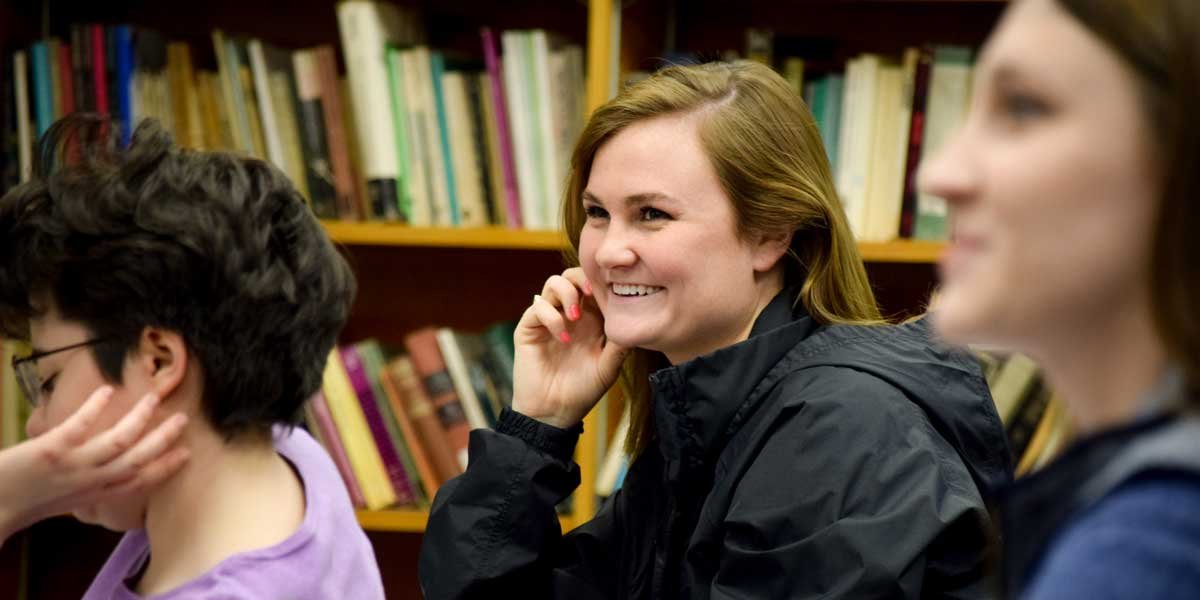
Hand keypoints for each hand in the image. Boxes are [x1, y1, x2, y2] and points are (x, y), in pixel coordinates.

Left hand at [0, 386, 188, 543]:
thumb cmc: (21, 502)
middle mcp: (90, 483)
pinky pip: (80, 427)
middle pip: (137, 461)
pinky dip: (95, 408)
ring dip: (138, 420)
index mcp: (95, 495)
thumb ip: (86, 484)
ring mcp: (72, 467)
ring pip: (118, 443)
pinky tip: (106, 391)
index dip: (165, 468)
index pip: (139, 483)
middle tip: (182, 418)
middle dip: (163, 440)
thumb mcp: (63, 499)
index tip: (187, 453)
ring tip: (152, 399)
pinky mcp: (51, 451)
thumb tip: (105, 463)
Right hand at [512, 268, 628, 428]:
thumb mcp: (609, 367)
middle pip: (572, 276)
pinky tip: (563, 338)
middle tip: (592, 292)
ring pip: (553, 283)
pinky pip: (537, 307)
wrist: (554, 412)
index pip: (594, 286)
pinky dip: (552, 317)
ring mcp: (548, 319)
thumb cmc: (583, 391)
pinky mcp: (529, 328)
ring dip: (566, 293)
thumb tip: (636, 321)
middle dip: (582, 278)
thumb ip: (620, 344)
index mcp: (590, 319)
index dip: (603, 282)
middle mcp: (568, 314)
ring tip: (575, 316)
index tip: (612, 290)